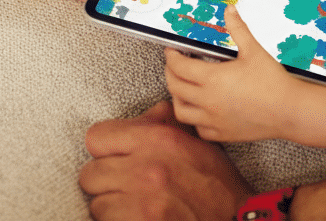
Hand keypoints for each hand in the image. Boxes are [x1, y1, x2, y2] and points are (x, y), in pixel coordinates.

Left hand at [80, 100, 253, 220]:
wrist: (234, 219)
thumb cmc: (215, 184)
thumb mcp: (193, 142)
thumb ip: (163, 122)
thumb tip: (144, 114)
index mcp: (158, 139)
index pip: (96, 137)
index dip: (105, 149)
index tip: (114, 158)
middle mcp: (147, 168)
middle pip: (91, 173)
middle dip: (107, 181)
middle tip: (126, 186)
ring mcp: (142, 200)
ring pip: (97, 202)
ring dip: (112, 206)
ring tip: (134, 204)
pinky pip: (104, 220)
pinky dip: (117, 220)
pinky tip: (136, 217)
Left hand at [165, 7, 302, 142]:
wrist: (289, 111)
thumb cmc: (272, 81)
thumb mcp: (253, 50)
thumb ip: (238, 29)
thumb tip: (229, 10)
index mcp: (212, 79)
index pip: (179, 66)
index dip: (172, 56)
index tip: (172, 51)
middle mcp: (207, 101)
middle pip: (174, 87)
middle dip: (170, 73)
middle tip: (174, 65)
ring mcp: (213, 120)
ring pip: (181, 111)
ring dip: (177, 98)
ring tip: (183, 88)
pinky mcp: (222, 133)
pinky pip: (198, 129)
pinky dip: (195, 118)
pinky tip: (202, 110)